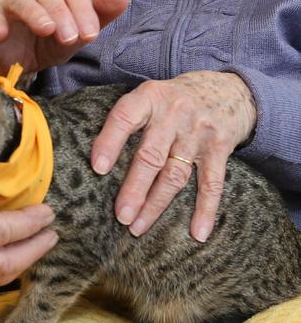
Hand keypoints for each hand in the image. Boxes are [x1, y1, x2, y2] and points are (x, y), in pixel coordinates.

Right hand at [0, 0, 130, 74]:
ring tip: (46, 30)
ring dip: (35, 14)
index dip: (83, 11)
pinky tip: (1, 34)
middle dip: (62, 14)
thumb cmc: (52, 41)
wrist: (22, 61)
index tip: (91, 36)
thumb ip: (100, 14)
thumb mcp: (79, 33)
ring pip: (22, 0)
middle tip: (70, 38)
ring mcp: (12, 1)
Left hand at [90, 71, 256, 241]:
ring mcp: (198, 132)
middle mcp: (174, 113)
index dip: (110, 142)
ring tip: (138, 226)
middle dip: (134, 188)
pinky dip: (205, 210)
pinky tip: (197, 233)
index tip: (98, 168)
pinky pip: (212, 183)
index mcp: (150, 97)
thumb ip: (129, 118)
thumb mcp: (150, 94)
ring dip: (156, 204)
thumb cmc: (175, 97)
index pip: (125, 117)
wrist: (228, 89)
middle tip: (121, 215)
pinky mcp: (220, 148)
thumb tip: (95, 158)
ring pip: (175, 174)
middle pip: (151, 155)